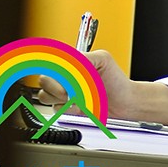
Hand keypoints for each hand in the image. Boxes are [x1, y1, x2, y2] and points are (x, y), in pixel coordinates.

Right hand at [38, 49, 167, 125]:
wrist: (123, 102)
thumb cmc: (116, 80)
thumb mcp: (103, 60)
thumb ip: (85, 57)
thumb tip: (70, 61)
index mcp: (71, 62)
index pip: (49, 61)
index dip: (52, 68)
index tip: (61, 74)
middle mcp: (64, 77)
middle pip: (44, 80)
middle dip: (58, 86)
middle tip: (74, 90)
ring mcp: (63, 93)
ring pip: (46, 96)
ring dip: (63, 98)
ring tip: (81, 97)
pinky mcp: (66, 108)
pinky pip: (56, 109)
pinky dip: (68, 109)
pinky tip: (80, 106)